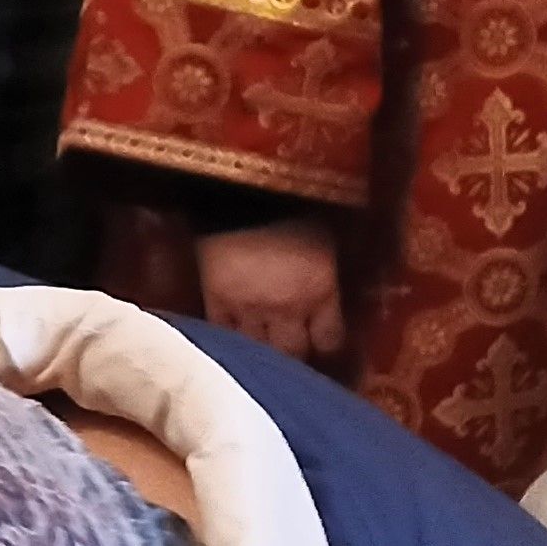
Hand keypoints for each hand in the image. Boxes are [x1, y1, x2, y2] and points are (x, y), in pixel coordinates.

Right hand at [198, 216, 343, 361]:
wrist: (238, 190)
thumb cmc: (290, 209)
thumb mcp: (324, 243)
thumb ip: (326, 279)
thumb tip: (330, 305)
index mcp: (320, 290)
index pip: (330, 339)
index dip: (327, 345)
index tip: (324, 346)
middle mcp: (287, 307)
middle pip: (293, 353)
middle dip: (296, 355)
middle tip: (293, 352)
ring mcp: (248, 308)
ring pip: (258, 351)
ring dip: (263, 352)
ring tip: (263, 350)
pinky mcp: (216, 301)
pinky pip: (224, 335)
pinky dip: (230, 340)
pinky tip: (233, 341)